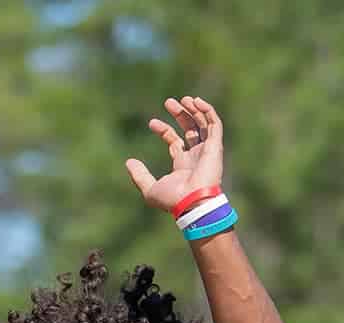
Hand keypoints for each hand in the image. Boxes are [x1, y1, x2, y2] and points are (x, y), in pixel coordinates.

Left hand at [125, 96, 224, 212]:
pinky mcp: (215, 147)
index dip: (164, 129)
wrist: (192, 202)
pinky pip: (215, 124)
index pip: (174, 141)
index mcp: (182, 165)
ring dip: (194, 110)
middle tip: (168, 102)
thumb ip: (139, 176)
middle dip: (180, 114)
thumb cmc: (173, 199)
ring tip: (184, 99)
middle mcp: (195, 157)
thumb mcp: (150, 189)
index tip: (152, 123)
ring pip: (203, 124)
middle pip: (189, 129)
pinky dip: (208, 111)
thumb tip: (128, 162)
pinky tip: (196, 102)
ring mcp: (206, 151)